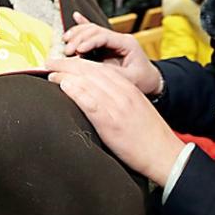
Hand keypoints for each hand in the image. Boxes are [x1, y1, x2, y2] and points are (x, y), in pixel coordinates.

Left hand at [48, 57, 183, 185]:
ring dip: (66, 74)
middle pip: (90, 71)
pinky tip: (64, 86)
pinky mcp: (111, 122)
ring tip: (50, 72)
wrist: (164, 154)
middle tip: (50, 61)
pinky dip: (76, 91)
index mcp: (128, 88)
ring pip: (88, 82)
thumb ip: (118, 99)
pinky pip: (91, 101)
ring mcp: (117, 106)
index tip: (64, 61)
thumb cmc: (150, 136)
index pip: (99, 68)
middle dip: (68, 64)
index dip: (79, 62)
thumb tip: (95, 97)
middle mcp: (122, 92)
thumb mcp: (136, 109)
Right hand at [61, 12, 161, 94]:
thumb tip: (91, 69)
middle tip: (68, 50)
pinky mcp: (108, 45)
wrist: (151, 80)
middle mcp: (119, 38)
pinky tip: (76, 17)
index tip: (78, 50)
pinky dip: (84, 25)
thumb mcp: (129, 79)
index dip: (89, 42)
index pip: (104, 36)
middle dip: (79, 38)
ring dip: (77, 33)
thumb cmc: (143, 79)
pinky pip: (94, 32)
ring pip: (92, 29)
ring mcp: (113, 40)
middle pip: (95, 31)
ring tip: (66, 41)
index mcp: (127, 43)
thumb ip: (111, 73)